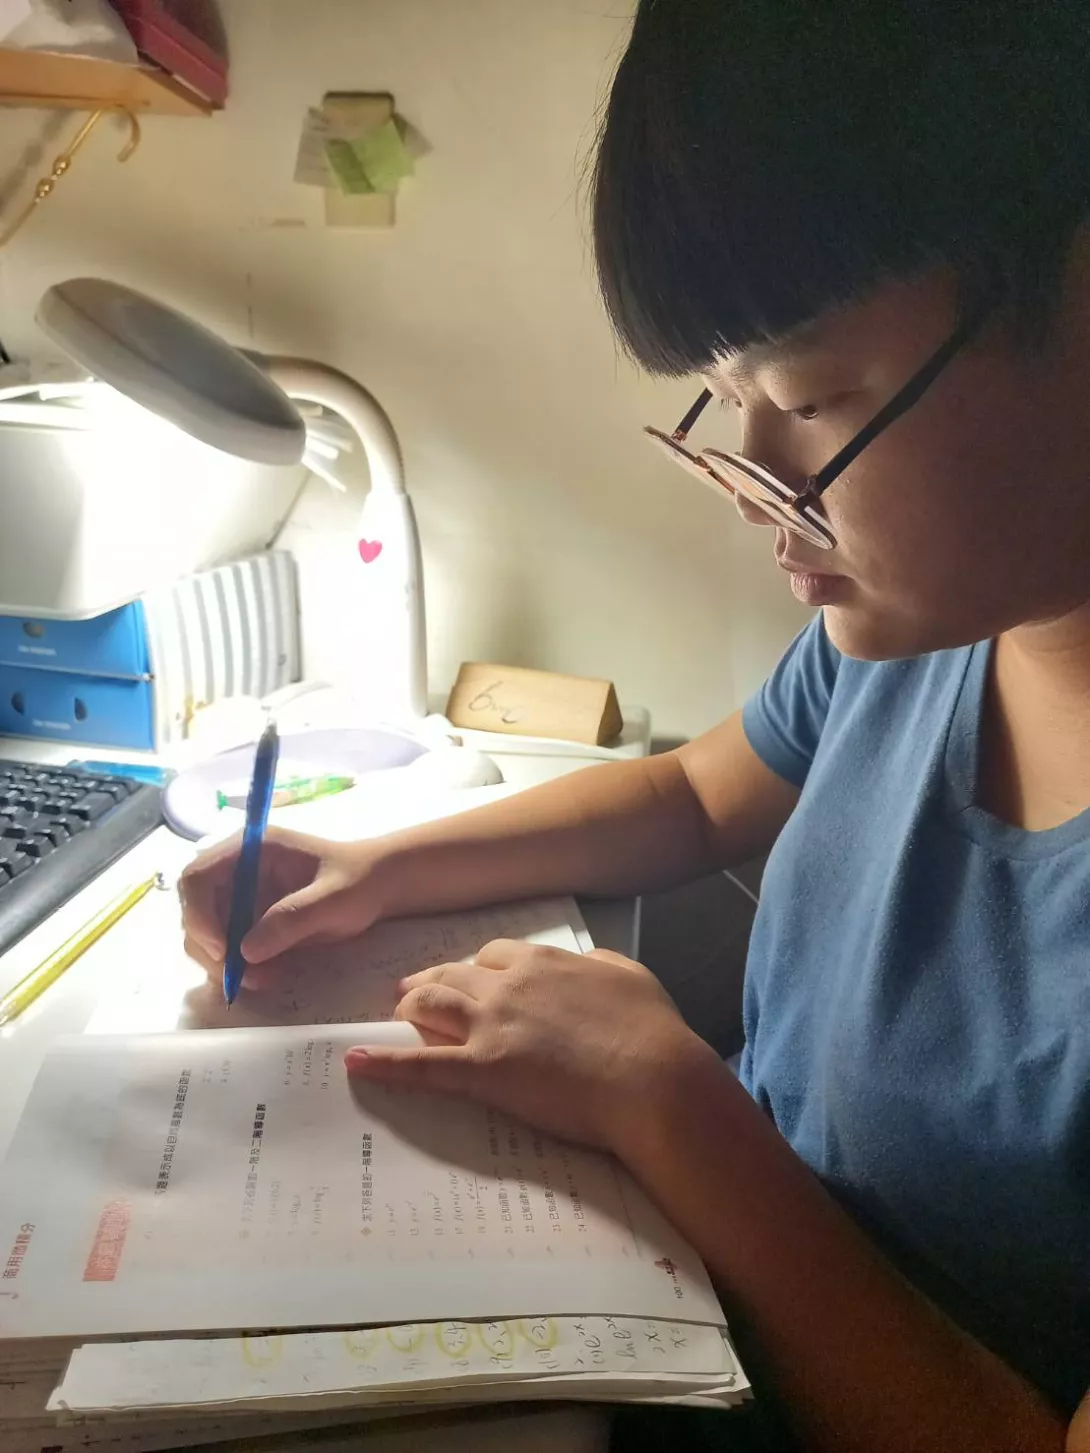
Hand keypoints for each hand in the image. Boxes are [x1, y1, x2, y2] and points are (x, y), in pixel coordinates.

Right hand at [179, 828, 382, 981]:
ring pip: (206, 935)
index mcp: (251, 849)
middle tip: (239, 977)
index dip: (198, 913)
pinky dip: (239, 968)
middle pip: (194, 910)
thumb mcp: (332, 899)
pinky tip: (267, 976)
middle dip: (209, 947)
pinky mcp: (250, 922)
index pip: (197, 876)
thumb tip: (245, 951)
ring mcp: (241, 898)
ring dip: (224, 963)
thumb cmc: (359, 881)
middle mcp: (237, 871)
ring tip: (262, 979)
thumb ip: (291, 919)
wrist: (379, 889)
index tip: (222, 950)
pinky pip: (228, 949)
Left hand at [344, 940, 717, 1156]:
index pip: (495, 954)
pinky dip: (385, 1065)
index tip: (470, 977)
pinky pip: (422, 1067)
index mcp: (543, 962)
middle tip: (412, 992)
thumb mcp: (631, 977)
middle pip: (453, 974)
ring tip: (394, 1013)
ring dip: (408, 1008)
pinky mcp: (482, 1071)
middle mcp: (508, 985)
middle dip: (429, 981)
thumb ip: (601, 965)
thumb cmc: (652, 1032)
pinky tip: (357, 1063)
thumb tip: (586, 963)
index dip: (476, 967)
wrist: (653, 1079)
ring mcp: (491, 1026)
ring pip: (432, 1006)